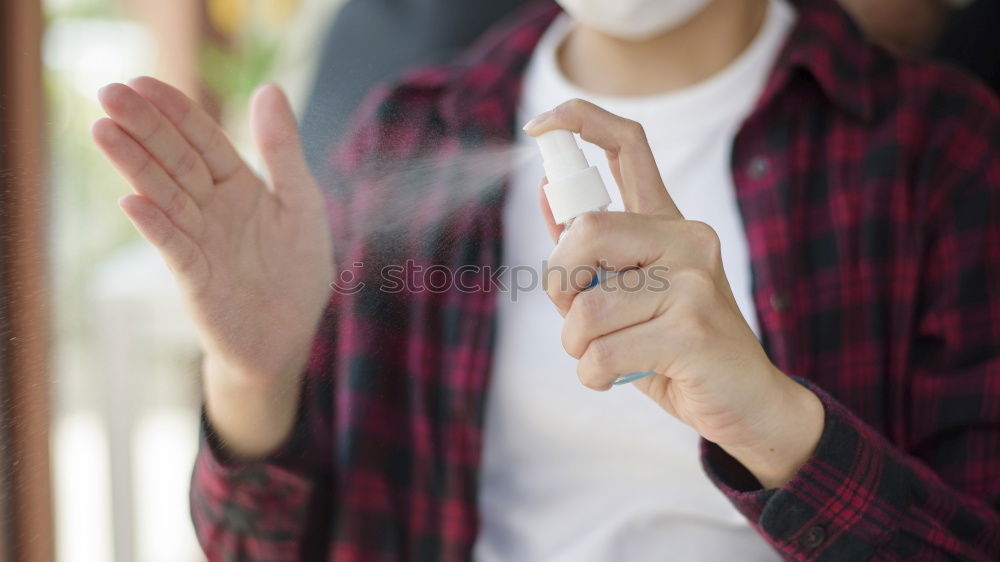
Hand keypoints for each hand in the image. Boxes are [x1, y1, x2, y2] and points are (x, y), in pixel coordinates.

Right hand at [93, 78, 332, 455]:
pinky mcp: (197, 278)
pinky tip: (133, 202)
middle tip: (108, 93)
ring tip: (104, 131)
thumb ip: (283, 151)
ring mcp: (200, 241)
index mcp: (239, 185)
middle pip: (175, 161)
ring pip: (165, 196)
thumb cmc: (297, 270)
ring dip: (136, 166)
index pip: (203, 141)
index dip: (176, 112)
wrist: (288, 337)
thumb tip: (268, 88)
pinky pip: (175, 247)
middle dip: (144, 127)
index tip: (142, 82)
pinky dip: (156, 225)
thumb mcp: (302, 203)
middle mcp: (212, 208)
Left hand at [525, 99, 823, 487]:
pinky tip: (618, 378)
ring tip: (606, 357)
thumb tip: (546, 191)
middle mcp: (687, 238)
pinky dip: (594, 375)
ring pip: (588, 307)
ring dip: (577, 346)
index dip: (580, 121)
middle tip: (576, 319)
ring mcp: (695, 281)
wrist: (748, 405)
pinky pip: (603, 352)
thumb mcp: (629, 295)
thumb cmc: (676, 350)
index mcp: (668, 225)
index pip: (628, 146)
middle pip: (585, 231)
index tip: (537, 126)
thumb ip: (591, 252)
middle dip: (559, 283)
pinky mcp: (693, 330)